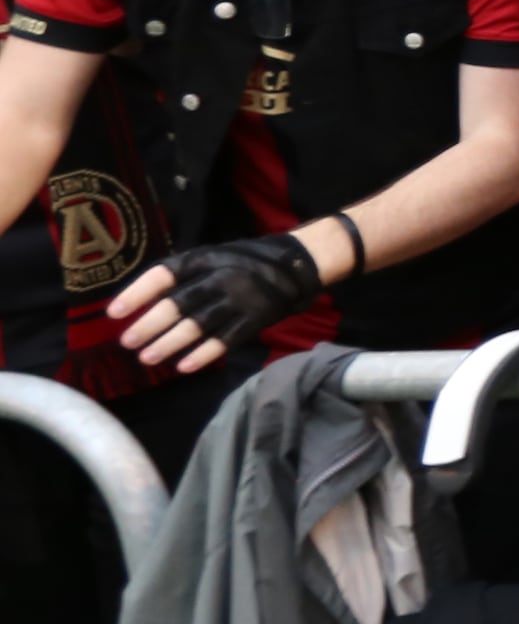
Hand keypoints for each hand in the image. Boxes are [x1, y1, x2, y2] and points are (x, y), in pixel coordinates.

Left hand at [113, 234, 326, 374]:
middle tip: (128, 342)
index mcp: (206, 259)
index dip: (138, 293)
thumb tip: (144, 302)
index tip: (114, 312)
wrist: (299, 263)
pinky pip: (225, 340)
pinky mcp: (255, 320)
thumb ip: (185, 276)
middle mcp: (221, 278)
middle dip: (150, 325)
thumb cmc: (246, 260)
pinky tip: (184, 366)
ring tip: (147, 358)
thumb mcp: (214, 257)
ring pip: (198, 326)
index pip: (164, 274)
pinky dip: (203, 354)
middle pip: (178, 304)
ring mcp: (240, 300)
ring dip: (169, 344)